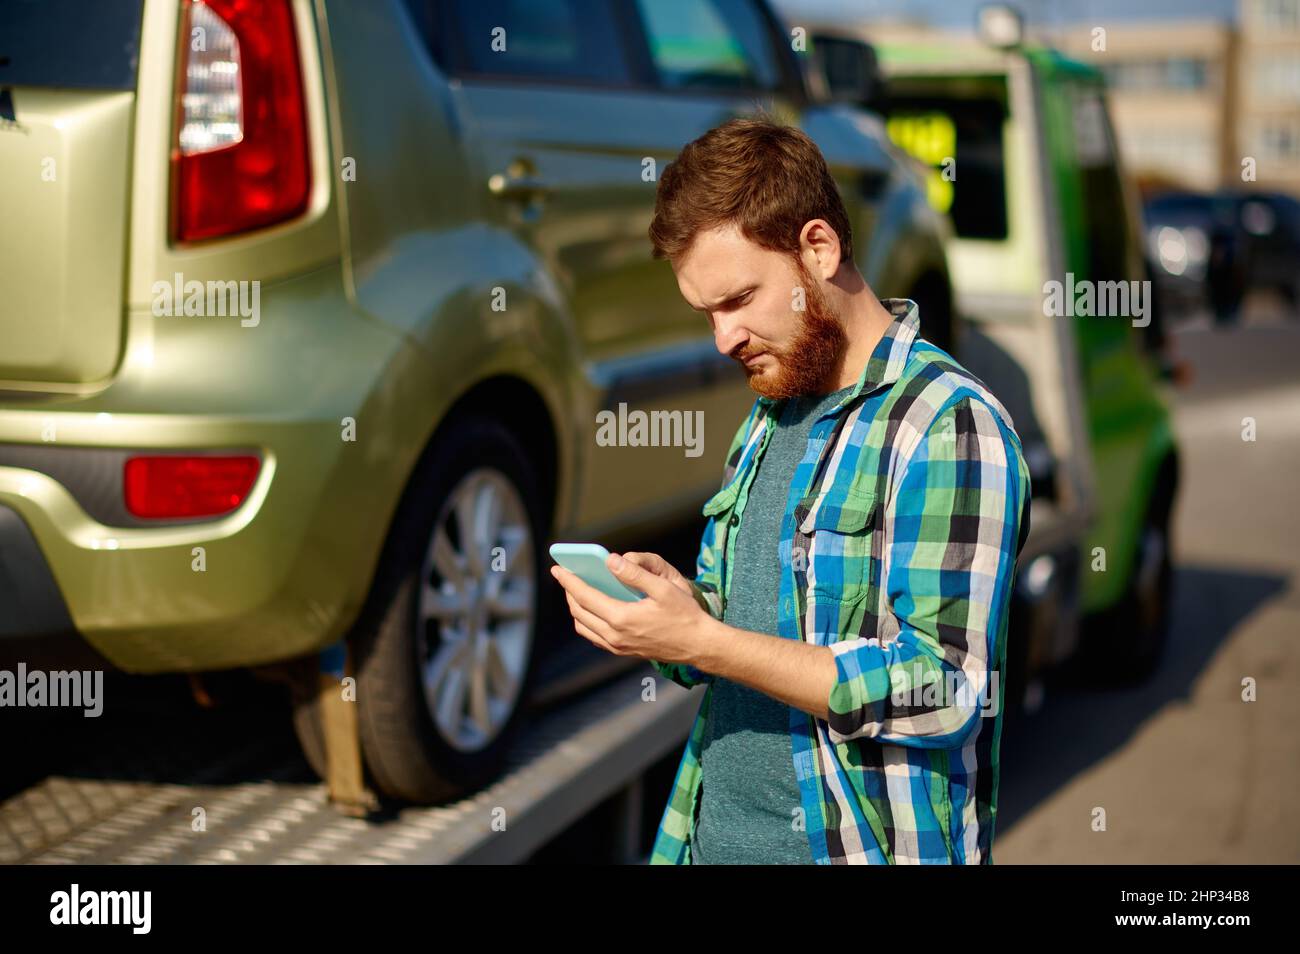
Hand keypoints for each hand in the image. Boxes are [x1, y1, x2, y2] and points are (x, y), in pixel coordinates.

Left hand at [549, 551, 713, 665]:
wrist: (698, 645)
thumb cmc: (684, 615)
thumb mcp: (663, 588)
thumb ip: (635, 574)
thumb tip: (610, 560)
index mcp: (622, 618)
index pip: (585, 596)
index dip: (569, 581)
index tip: (557, 569)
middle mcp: (615, 636)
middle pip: (579, 612)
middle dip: (569, 592)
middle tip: (566, 576)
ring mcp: (617, 647)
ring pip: (584, 627)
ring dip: (576, 608)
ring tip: (577, 590)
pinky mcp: (622, 652)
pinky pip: (594, 636)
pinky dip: (587, 621)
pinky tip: (593, 609)